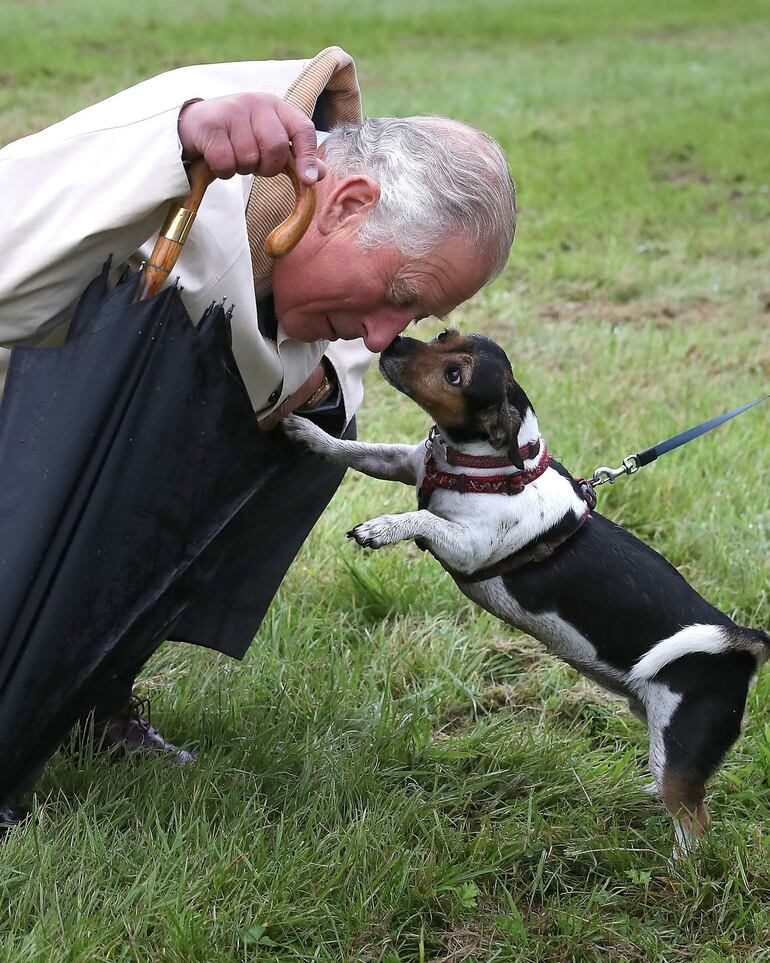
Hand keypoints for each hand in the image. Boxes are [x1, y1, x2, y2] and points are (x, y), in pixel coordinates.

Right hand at [177, 93, 326, 184]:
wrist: (195, 124)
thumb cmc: (239, 136)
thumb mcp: (269, 140)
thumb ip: (296, 156)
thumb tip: (321, 173)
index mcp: (277, 106)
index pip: (303, 129)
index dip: (308, 156)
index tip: (307, 180)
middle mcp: (256, 102)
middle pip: (276, 148)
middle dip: (267, 167)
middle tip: (255, 164)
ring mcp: (232, 110)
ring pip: (249, 159)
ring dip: (242, 169)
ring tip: (234, 156)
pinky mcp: (210, 124)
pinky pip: (226, 163)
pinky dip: (223, 171)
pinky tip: (218, 159)